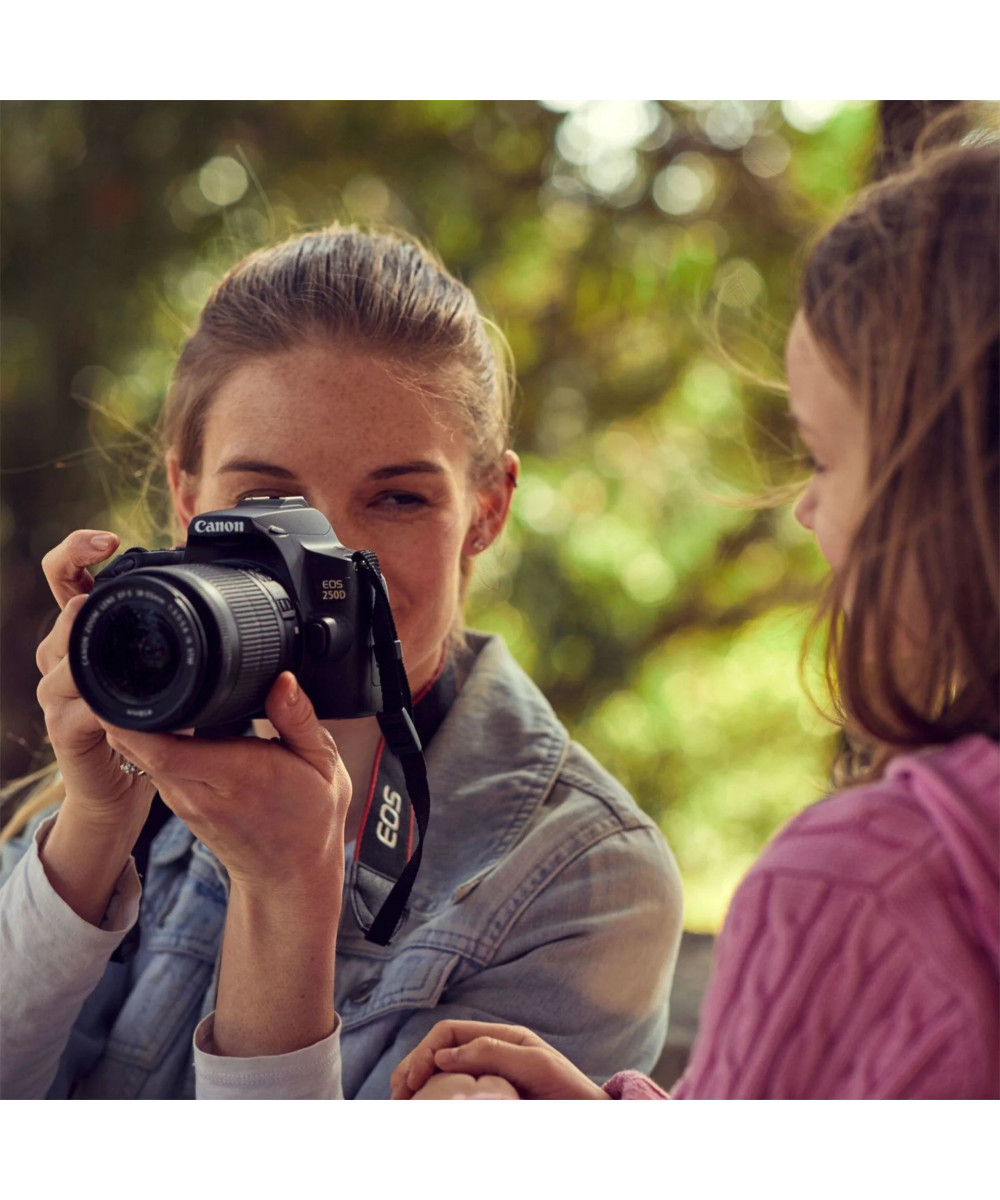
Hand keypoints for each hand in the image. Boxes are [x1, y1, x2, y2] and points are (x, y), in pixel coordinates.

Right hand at [36, 530, 154, 836]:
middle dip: (78, 597)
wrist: (119, 786)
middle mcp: (63, 658)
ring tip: (91, 620)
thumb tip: (204, 588)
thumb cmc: (144, 721)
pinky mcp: (65, 731)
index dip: (76, 552)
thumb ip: (171, 632)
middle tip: (98, 583)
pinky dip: (94, 703)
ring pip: (58, 656)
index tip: (107, 540)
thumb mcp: (160, 670)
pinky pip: (74, 710)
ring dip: (78, 642)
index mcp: (88, 634)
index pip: (66, 578)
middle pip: (61, 614)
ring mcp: (58, 694)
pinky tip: (109, 699)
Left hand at [103, 671, 350, 898]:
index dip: (138, 719)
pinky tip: (156, 720)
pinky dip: (144, 742)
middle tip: (126, 672)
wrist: (291, 876)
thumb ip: (299, 718)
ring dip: (132, 725)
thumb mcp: (323, 764)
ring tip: (140, 687)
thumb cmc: (311, 818)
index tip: (130, 685)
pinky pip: (151, 768)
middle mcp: (202, 793)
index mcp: (239, 777)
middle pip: (140, 750)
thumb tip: (283, 680)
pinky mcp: (180, 806)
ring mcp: (186, 803)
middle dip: (125, 712)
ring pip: (140, 758)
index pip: (165, 750)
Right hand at [391, 1020, 608, 1099]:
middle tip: (396, 1097)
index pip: (448, 1032)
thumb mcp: (537, 1065)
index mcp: (500, 1038)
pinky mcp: (488, 1103)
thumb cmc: (571, 1092)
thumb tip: (442, 1055)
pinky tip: (421, 1114)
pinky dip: (431, 1103)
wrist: (591, 1121)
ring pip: (440, 1076)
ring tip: (400, 1106)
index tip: (411, 1080)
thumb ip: (494, 1052)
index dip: (424, 1051)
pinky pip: (452, 1099)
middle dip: (411, 1068)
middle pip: (437, 1052)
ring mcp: (487, 1080)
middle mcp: (489, 1055)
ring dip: (415, 1087)